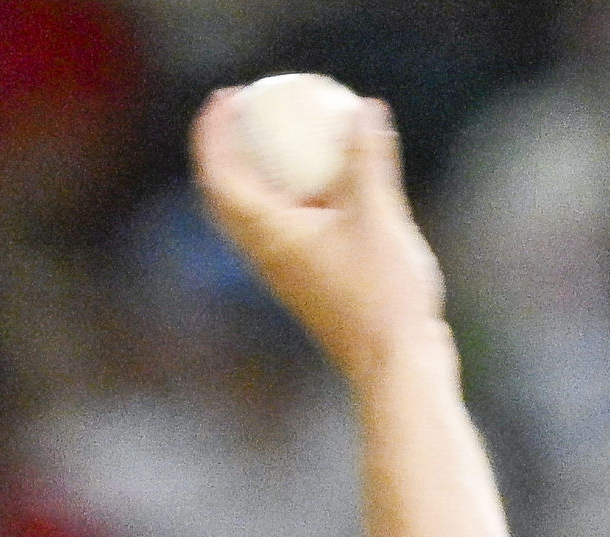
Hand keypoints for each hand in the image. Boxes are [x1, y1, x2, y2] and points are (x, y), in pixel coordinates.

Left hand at [187, 86, 448, 390]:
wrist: (395, 367)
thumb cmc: (383, 298)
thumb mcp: (379, 218)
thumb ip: (368, 161)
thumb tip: (361, 108)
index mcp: (269, 237)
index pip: (221, 177)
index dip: (214, 133)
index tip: (225, 98)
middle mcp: (267, 256)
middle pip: (227, 193)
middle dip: (228, 147)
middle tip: (244, 107)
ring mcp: (286, 270)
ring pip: (252, 213)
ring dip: (254, 171)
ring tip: (275, 137)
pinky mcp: (308, 280)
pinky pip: (283, 225)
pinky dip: (287, 193)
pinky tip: (320, 181)